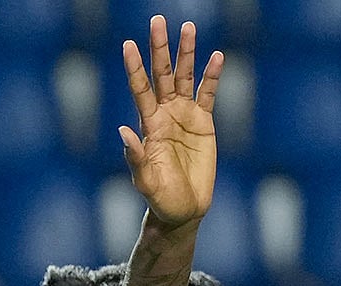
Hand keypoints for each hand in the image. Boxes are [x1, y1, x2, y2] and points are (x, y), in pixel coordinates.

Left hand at [120, 15, 223, 228]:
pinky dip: (212, 76)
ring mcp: (184, 117)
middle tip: (157, 21)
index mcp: (149, 126)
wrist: (184, 210)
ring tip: (188, 28)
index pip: (140, 90)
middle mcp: (164, 115)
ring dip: (186, 54)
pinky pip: (209, 94)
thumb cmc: (161, 199)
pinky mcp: (204, 124)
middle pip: (161, 75)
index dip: (135, 68)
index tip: (128, 45)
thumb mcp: (146, 181)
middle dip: (159, 49)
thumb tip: (124, 132)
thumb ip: (136, 157)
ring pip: (184, 78)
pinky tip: (216, 57)